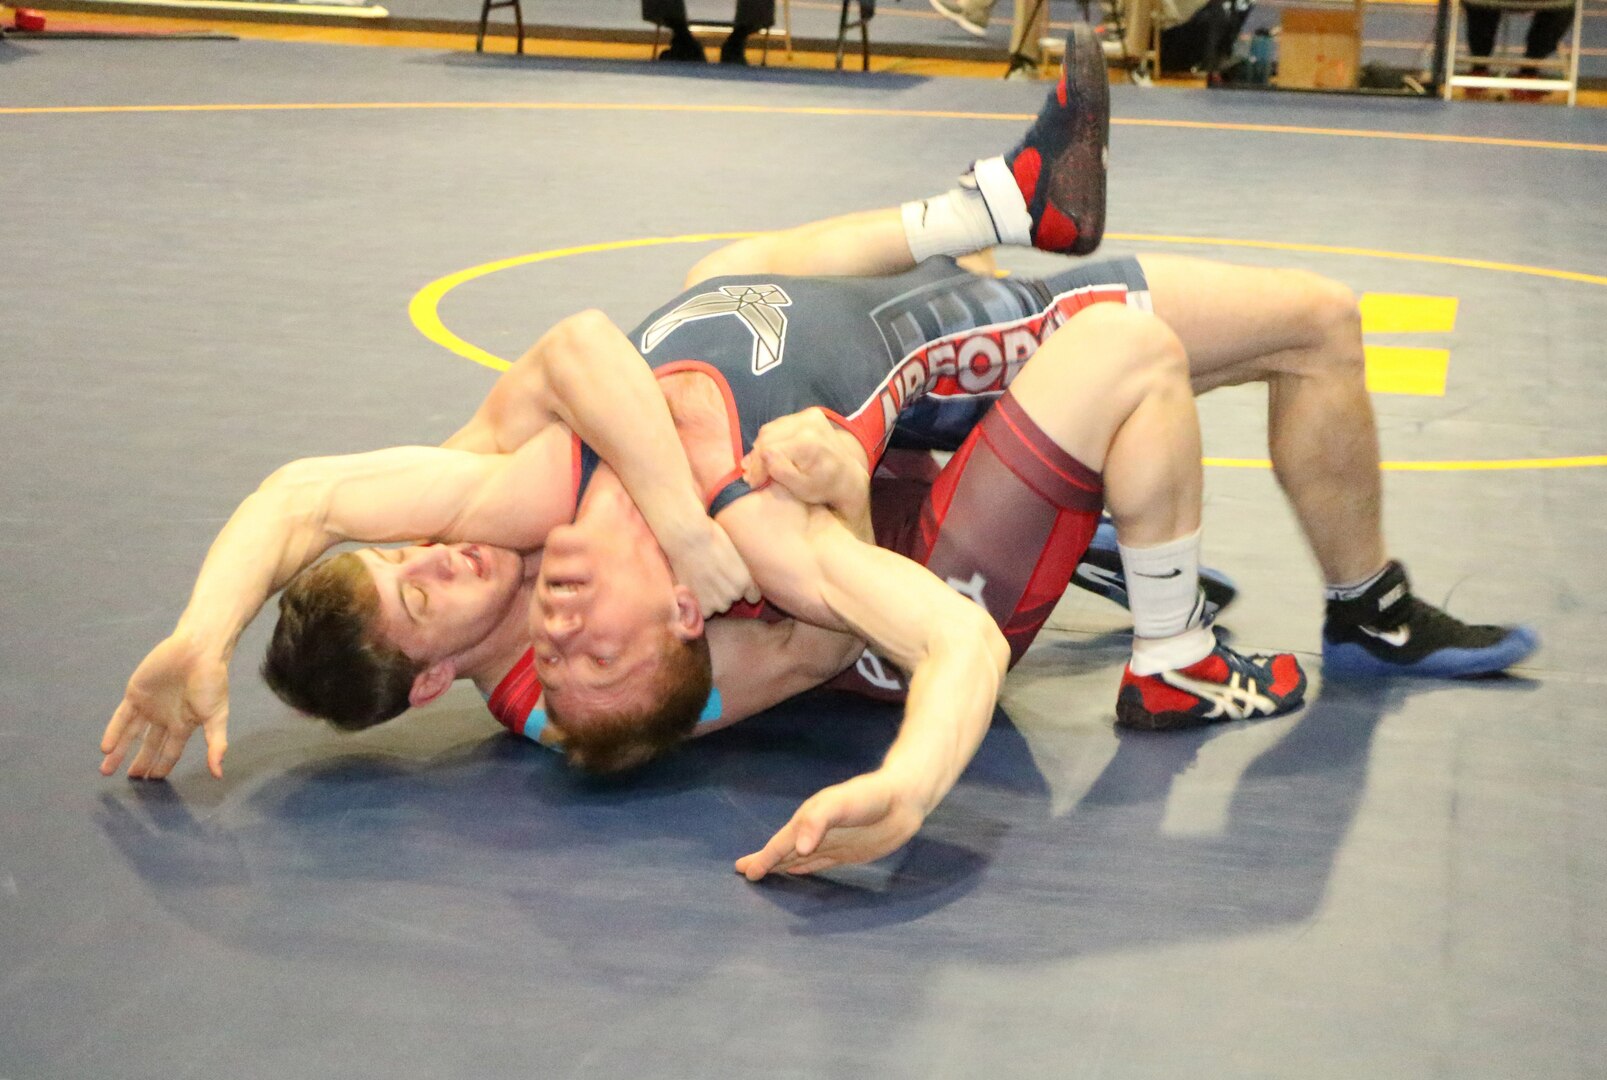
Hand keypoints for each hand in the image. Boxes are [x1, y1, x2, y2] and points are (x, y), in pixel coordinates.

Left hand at [101, 635, 230, 779]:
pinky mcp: (135, 695)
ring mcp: (149, 707)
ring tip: (106, 770)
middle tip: (130, 780)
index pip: (170, 751)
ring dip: (119, 752)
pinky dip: (113, 733)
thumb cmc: (211, 681)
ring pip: (131, 734)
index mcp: (184, 724)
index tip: (153, 780)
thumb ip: (216, 744)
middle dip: (140, 763)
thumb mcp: (217, 716)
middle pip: (149, 746)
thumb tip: (218, 774)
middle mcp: (164, 718)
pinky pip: (121, 718)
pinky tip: (106, 749)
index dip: (162, 766)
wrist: (198, 650)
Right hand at [665, 517, 758, 617]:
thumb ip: (741, 568)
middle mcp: (734, 594)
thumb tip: (740, 572)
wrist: (686, 538)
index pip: (752, 597)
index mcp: (746, 580)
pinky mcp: (700, 607)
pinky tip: (692, 587)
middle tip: (710, 574)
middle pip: (731, 599)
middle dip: (723, 591)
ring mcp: (716, 602)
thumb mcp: (735, 549)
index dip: (742, 589)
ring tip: (699, 579)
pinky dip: (697, 603)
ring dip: (709, 598)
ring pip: (716, 606)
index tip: (733, 581)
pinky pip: (702, 612)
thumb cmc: (709, 535)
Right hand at [734, 769, 926, 879]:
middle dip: (764, 860)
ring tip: (761, 872)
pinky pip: (817, 863)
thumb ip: (817, 823)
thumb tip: (796, 849)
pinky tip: (795, 870)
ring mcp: (829, 842)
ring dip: (779, 864)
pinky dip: (802, 867)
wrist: (903, 798)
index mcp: (810, 819)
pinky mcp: (845, 851)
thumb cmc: (871, 797)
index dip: (764, 857)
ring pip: (796, 856)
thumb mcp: (841, 804)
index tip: (745, 870)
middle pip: (784, 849)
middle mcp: (816, 832)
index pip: (781, 842)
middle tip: (743, 872)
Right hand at [742, 409, 868, 514]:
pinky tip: (771, 455)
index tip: (753, 483)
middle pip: (767, 436)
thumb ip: (782, 472)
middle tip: (752, 476)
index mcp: (808, 441)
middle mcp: (809, 422)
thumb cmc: (824, 487)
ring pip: (770, 428)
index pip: (769, 448)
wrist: (847, 476)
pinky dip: (772, 439)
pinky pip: (779, 425)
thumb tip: (764, 455)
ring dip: (762, 447)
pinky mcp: (810, 414)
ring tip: (759, 467)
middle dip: (756, 457)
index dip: (757, 467)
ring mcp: (810, 415)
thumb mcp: (802, 489)